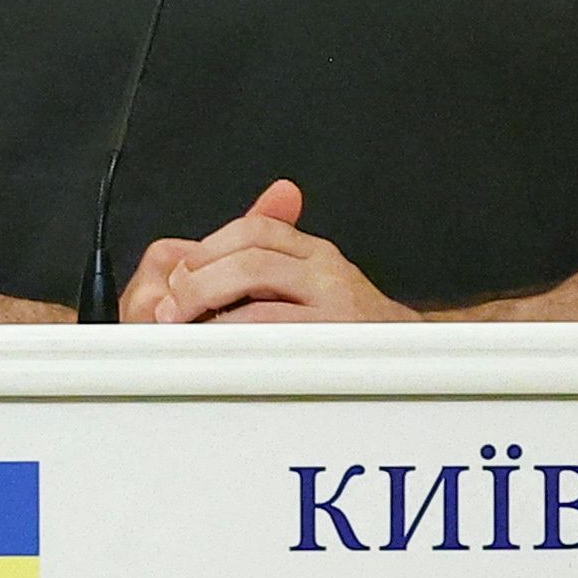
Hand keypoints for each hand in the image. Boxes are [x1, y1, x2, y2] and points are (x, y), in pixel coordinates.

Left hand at [129, 178, 411, 321]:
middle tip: (171, 307)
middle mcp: (327, 273)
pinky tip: (218, 349)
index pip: (253, 231)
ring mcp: (335, 309)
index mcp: (313, 254)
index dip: (206, 249)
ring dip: (209, 308)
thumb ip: (268, 249)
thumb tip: (238, 217)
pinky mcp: (335, 345)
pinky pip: (274, 333)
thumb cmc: (346, 322)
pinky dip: (237, 339)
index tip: (179, 273)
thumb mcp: (307, 275)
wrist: (407, 360)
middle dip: (199, 281)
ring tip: (184, 327)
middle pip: (249, 259)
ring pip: (258, 291)